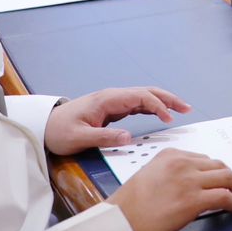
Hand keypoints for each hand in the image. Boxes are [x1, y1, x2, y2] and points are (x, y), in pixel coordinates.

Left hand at [44, 86, 191, 155]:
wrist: (44, 126)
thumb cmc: (59, 131)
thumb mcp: (79, 138)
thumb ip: (104, 137)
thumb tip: (129, 137)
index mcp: (107, 100)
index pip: (140, 97)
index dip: (157, 105)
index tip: (169, 118)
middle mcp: (113, 97)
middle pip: (147, 92)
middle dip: (168, 98)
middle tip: (187, 108)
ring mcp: (114, 102)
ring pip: (144, 96)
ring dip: (164, 101)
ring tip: (181, 109)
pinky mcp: (113, 109)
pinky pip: (138, 104)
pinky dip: (153, 107)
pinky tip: (162, 113)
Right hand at [106, 150, 231, 230]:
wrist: (120, 220)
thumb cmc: (129, 203)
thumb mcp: (149, 173)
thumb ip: (171, 171)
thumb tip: (193, 180)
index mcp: (171, 154)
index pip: (204, 159)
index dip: (217, 170)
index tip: (223, 177)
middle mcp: (182, 163)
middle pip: (219, 166)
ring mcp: (189, 181)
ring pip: (227, 178)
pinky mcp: (194, 200)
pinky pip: (224, 197)